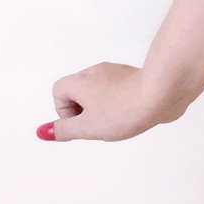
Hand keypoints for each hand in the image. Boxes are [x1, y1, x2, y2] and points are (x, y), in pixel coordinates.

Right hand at [38, 62, 184, 141]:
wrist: (162, 93)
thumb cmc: (123, 110)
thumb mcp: (88, 127)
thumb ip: (64, 130)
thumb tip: (42, 132)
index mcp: (80, 80)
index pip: (59, 92)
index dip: (65, 111)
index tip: (82, 123)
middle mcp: (96, 71)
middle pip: (79, 92)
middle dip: (86, 112)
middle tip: (102, 125)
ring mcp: (117, 73)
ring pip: (100, 93)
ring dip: (104, 109)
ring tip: (120, 121)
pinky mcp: (135, 78)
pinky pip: (119, 93)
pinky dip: (121, 105)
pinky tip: (134, 115)